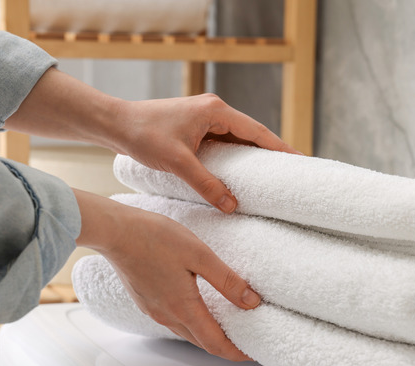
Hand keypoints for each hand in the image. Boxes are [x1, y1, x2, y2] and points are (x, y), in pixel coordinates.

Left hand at [6, 68, 300, 213]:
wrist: (115, 124)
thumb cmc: (143, 136)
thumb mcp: (177, 163)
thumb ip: (206, 184)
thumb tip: (232, 205)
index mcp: (215, 111)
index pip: (256, 131)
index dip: (279, 147)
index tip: (300, 160)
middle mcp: (213, 110)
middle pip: (251, 133)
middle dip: (271, 152)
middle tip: (293, 172)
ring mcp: (204, 118)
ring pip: (237, 138)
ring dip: (252, 155)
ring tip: (273, 176)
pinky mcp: (195, 127)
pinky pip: (223, 142)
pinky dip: (235, 156)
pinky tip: (241, 172)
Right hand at [73, 189, 257, 361]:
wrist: (115, 232)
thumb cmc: (156, 238)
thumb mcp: (200, 254)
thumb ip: (226, 280)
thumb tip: (252, 302)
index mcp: (183, 308)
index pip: (216, 344)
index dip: (237, 352)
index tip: (253, 353)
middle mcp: (167, 316)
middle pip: (202, 342)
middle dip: (226, 346)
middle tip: (245, 341)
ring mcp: (153, 310)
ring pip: (187, 332)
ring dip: (208, 335)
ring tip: (227, 325)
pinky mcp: (145, 300)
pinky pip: (173, 321)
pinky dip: (192, 323)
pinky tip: (199, 308)